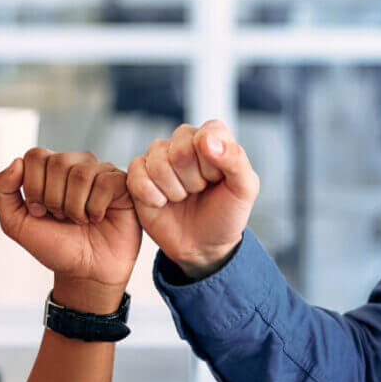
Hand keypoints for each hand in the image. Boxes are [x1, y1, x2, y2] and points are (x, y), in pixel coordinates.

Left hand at [0, 149, 141, 311]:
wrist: (85, 272)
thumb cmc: (55, 246)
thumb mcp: (16, 224)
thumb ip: (1, 191)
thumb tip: (16, 162)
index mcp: (50, 168)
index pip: (35, 156)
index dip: (34, 188)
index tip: (40, 212)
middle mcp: (76, 164)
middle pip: (58, 163)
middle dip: (54, 200)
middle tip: (62, 218)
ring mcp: (101, 172)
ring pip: (81, 173)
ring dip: (75, 207)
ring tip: (80, 220)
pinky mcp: (122, 184)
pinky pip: (105, 182)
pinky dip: (96, 208)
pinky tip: (98, 218)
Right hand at [126, 120, 258, 278]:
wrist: (203, 246)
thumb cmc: (225, 214)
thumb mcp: (244, 190)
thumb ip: (236, 160)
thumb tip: (206, 140)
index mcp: (212, 137)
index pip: (206, 134)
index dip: (211, 163)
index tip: (217, 179)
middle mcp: (183, 141)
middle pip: (179, 150)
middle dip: (192, 180)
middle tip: (199, 191)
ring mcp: (158, 157)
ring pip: (157, 163)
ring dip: (173, 190)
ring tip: (183, 197)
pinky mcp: (138, 174)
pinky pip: (136, 174)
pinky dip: (151, 195)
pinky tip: (162, 202)